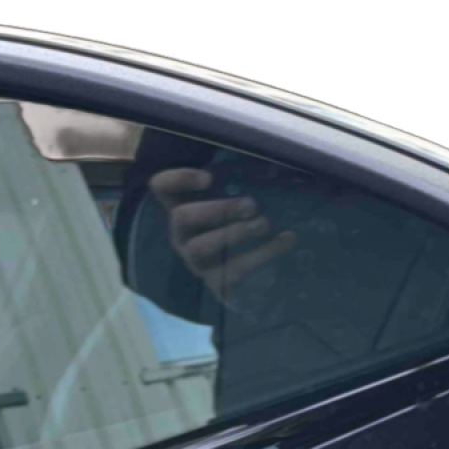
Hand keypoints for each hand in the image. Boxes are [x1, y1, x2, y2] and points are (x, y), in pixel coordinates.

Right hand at [147, 168, 296, 304]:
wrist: (255, 280)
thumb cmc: (243, 224)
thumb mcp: (235, 202)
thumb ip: (238, 184)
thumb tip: (268, 164)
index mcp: (183, 207)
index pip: (162, 186)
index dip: (179, 179)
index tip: (210, 178)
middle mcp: (183, 234)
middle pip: (182, 217)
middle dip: (217, 209)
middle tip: (251, 205)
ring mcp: (196, 261)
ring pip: (200, 248)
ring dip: (232, 233)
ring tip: (264, 224)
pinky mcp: (217, 284)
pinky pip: (234, 272)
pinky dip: (264, 253)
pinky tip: (287, 238)